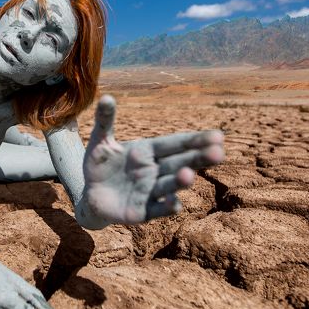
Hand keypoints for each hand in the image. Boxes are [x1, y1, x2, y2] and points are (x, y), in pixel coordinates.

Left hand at [83, 95, 224, 223]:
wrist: (89, 193)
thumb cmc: (100, 164)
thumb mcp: (101, 140)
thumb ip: (105, 120)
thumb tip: (106, 97)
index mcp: (149, 151)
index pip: (176, 143)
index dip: (196, 140)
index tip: (218, 136)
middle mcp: (155, 171)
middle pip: (180, 162)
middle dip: (198, 158)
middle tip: (219, 153)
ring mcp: (150, 191)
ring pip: (170, 185)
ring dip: (181, 181)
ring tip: (189, 175)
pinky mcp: (141, 211)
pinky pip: (156, 209)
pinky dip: (166, 206)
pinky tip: (175, 203)